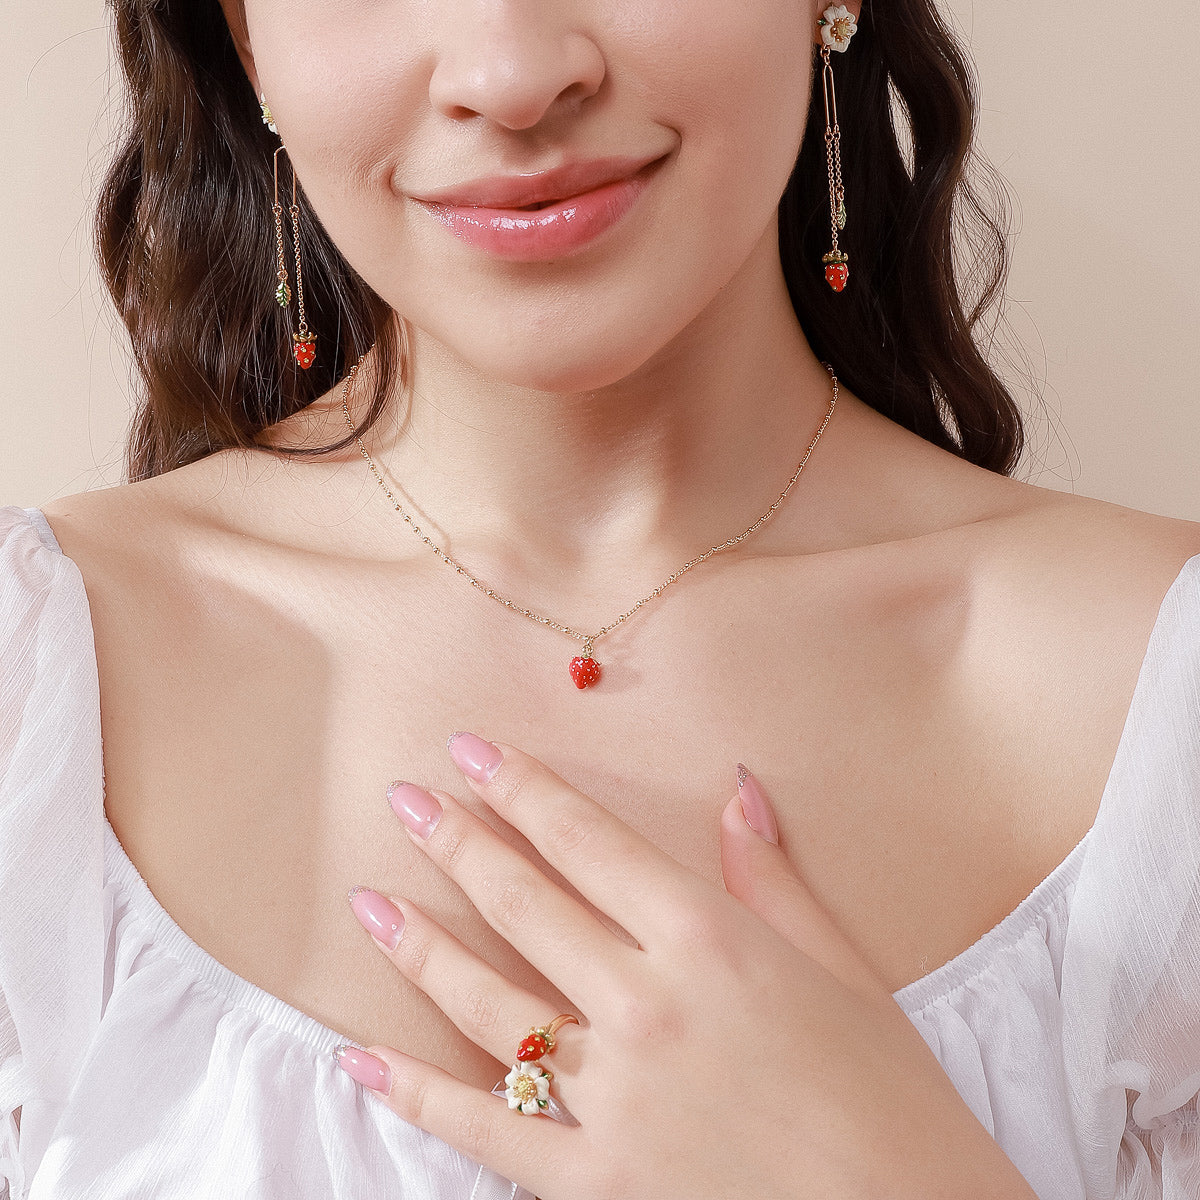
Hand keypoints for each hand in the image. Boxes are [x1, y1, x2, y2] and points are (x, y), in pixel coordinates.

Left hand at [341, 733, 1036, 1199]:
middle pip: (524, 905)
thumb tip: (737, 788)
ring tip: (369, 904)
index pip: (588, 843)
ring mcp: (613, 1097)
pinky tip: (364, 1057)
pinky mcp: (595, 1181)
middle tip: (403, 802)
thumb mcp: (843, 969)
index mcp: (708, 940)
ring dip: (421, 947)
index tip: (469, 752)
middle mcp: (646, 1004)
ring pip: (486, 1005)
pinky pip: (483, 1130)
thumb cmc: (890, 1098)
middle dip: (456, 843)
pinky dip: (416, 1095)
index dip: (522, 789)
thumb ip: (773, 879)